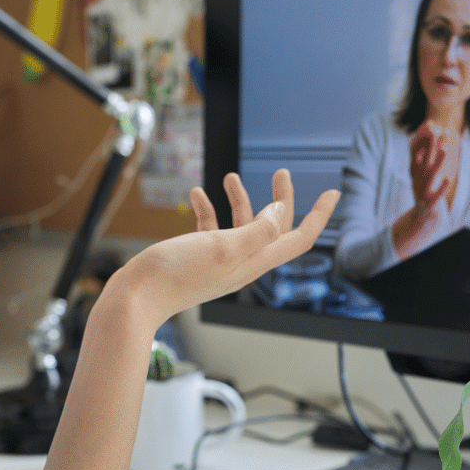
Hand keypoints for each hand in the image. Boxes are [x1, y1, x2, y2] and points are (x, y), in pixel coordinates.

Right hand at [126, 169, 339, 325]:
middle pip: (273, 228)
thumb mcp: (224, 247)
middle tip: (282, 172)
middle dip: (280, 199)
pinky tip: (196, 194)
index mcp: (253, 261)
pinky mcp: (196, 256)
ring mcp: (219, 259)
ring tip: (230, 177)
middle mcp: (241, 261)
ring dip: (239, 199)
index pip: (297, 239)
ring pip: (240, 225)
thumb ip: (256, 230)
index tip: (333, 193)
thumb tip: (280, 212)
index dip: (318, 216)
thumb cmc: (177, 274)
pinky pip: (210, 228)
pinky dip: (207, 209)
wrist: (136, 297)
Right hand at [409, 121, 450, 217]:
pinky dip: (441, 187)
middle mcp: (417, 179)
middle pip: (424, 159)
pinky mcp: (429, 203)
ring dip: (438, 162)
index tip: (431, 124)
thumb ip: (422, 161)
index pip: (417, 152)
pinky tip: (448, 180)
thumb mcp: (420, 176)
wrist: (420, 219)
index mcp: (415, 172)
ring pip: (430, 174)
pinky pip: (436, 194)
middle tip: (438, 130)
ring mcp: (422, 191)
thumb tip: (424, 143)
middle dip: (432, 145)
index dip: (423, 138)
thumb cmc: (424, 194)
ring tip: (445, 150)